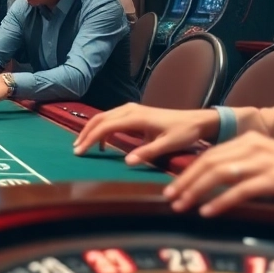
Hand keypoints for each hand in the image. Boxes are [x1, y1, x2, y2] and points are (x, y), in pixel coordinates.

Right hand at [73, 104, 219, 163]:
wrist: (197, 120)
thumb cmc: (184, 132)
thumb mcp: (168, 144)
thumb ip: (147, 153)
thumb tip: (127, 162)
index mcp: (136, 117)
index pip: (105, 126)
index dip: (90, 139)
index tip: (80, 152)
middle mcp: (130, 110)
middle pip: (99, 119)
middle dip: (85, 134)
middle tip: (76, 150)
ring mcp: (131, 109)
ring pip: (103, 117)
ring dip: (91, 130)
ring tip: (82, 146)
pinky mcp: (134, 112)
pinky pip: (111, 118)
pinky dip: (101, 128)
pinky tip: (103, 143)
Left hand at [163, 133, 273, 215]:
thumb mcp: (267, 160)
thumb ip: (243, 166)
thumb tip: (214, 182)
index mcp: (247, 141)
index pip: (207, 155)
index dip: (185, 172)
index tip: (171, 188)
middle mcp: (252, 147)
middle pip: (207, 163)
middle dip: (184, 182)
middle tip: (168, 199)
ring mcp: (264, 162)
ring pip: (219, 175)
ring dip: (196, 191)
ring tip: (181, 207)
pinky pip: (241, 190)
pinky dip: (221, 201)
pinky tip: (208, 212)